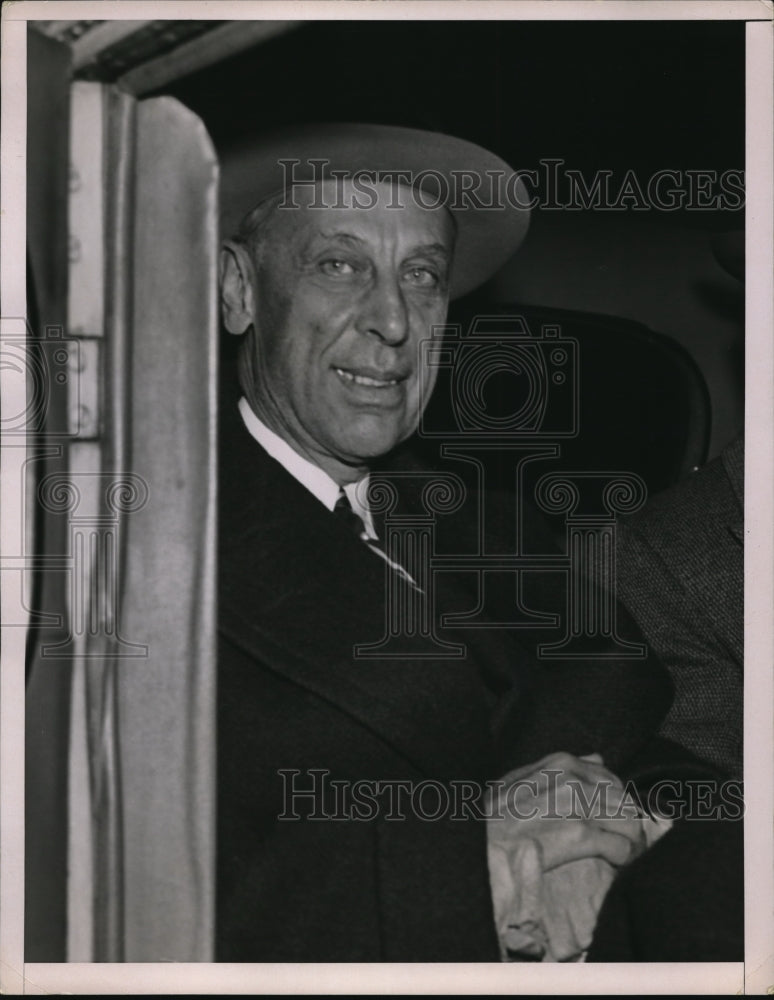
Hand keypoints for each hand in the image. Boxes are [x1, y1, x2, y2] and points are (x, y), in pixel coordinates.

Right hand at [486, 751, 645, 871]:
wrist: (480, 843)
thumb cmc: (496, 814)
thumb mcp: (523, 778)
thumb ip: (562, 767)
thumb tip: (598, 758)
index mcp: (562, 762)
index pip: (612, 779)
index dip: (615, 803)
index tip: (610, 819)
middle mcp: (574, 779)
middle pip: (625, 801)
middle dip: (625, 823)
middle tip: (618, 841)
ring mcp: (578, 805)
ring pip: (629, 822)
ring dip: (627, 841)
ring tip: (618, 854)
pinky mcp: (580, 835)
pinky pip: (621, 847)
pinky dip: (621, 858)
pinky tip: (610, 862)